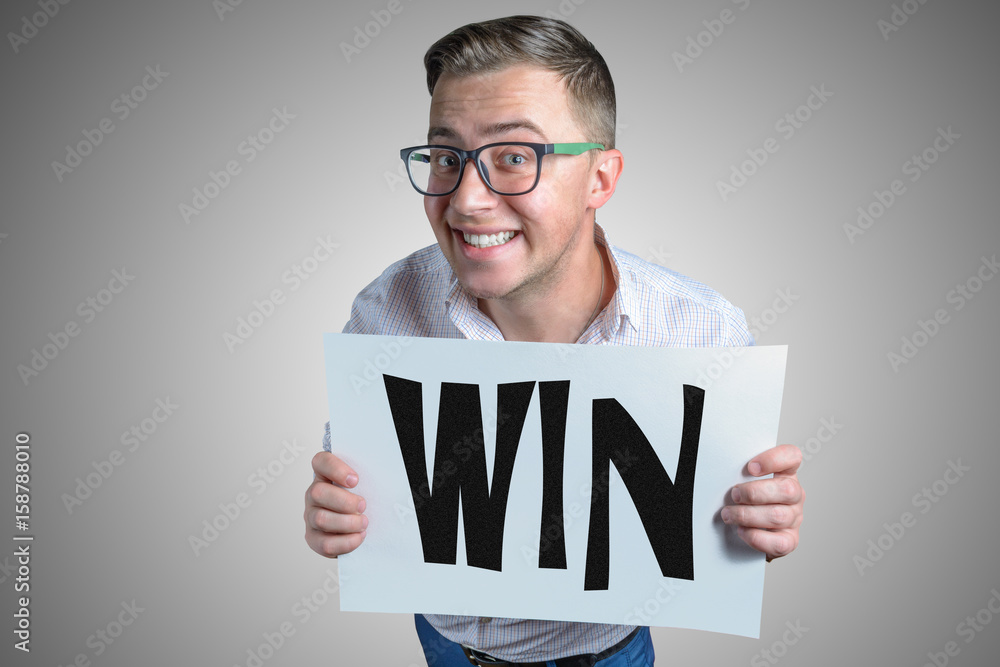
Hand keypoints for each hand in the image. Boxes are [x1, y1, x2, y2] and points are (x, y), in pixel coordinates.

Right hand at [304, 451, 367, 556]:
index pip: (321, 462)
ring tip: (364, 523)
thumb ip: (369, 478)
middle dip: (345, 501)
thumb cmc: (361, 502)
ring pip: (321, 519)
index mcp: (325, 476)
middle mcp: (314, 494)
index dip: (336, 469)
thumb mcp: (364, 486)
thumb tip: (390, 475)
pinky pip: (325, 543)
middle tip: (363, 506)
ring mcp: (311, 516)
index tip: (356, 480)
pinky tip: (358, 537)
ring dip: (347, 523)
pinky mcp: (314, 539)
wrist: (356, 527)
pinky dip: (345, 542)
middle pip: (318, 492)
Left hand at [721, 444, 803, 560]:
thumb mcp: (744, 481)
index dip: (774, 459)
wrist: (746, 532)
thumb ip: (740, 473)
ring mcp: (794, 518)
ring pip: (778, 516)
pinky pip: (779, 543)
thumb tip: (720, 471)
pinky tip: (742, 531)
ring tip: (729, 514)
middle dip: (754, 493)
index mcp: (785, 474)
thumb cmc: (744, 500)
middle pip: (787, 490)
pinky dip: (756, 537)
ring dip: (747, 515)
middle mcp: (794, 495)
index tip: (750, 467)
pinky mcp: (789, 540)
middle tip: (734, 494)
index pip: (792, 457)